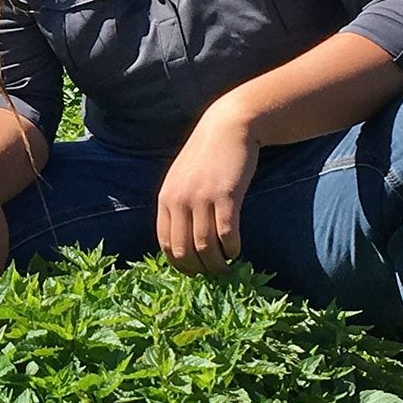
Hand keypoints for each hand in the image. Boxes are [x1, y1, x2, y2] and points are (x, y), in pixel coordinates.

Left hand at [156, 99, 258, 275]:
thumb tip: (181, 240)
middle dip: (198, 270)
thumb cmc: (207, 156)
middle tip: (212, 275)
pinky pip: (226, 234)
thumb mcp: (181, 179)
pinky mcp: (225, 196)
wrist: (227, 127)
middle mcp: (179, 200)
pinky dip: (232, 249)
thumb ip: (177, 205)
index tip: (193, 272)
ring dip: (217, 264)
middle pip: (183, 251)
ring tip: (227, 269)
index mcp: (166, 198)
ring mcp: (201, 198)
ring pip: (205, 247)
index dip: (179, 264)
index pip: (165, 244)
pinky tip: (237, 251)